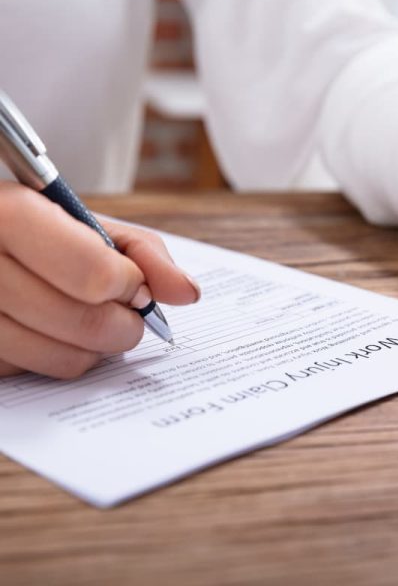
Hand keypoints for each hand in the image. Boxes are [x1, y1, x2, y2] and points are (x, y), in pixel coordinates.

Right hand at [0, 182, 199, 378]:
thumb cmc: (41, 229)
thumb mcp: (86, 222)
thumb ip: (143, 252)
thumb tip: (188, 293)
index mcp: (10, 217)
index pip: (93, 274)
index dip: (127, 283)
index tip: (132, 282)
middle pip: (86, 322)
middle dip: (126, 323)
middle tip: (128, 311)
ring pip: (65, 358)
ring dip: (98, 347)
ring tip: (92, 319)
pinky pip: (36, 372)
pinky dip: (58, 356)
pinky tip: (51, 330)